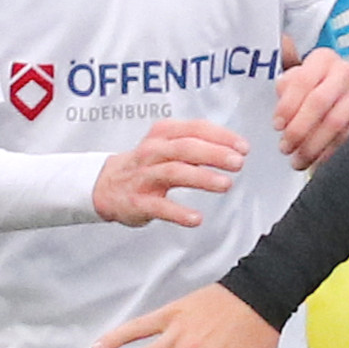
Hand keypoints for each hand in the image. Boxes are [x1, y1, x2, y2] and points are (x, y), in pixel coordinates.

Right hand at [93, 121, 246, 228]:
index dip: (221, 136)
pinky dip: (179, 212)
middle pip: (186, 148)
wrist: (106, 185)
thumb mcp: (166, 144)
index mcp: (162, 134)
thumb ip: (196, 143)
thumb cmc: (145, 164)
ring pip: (174, 172)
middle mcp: (153, 152)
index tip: (242, 147)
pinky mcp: (138, 201)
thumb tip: (232, 148)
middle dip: (214, 154)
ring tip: (225, 184)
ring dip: (202, 178)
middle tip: (238, 162)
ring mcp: (144, 177)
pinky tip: (196, 218)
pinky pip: (160, 206)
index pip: (195, 129)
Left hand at [271, 48, 348, 169]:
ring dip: (313, 147)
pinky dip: (333, 152)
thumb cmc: (323, 90)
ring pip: (335, 123)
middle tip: (286, 148)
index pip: (301, 81)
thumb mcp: (303, 83)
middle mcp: (345, 71)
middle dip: (298, 129)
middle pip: (318, 102)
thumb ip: (287, 89)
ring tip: (299, 160)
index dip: (287, 107)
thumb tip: (281, 108)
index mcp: (323, 60)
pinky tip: (321, 160)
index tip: (277, 126)